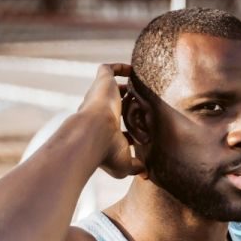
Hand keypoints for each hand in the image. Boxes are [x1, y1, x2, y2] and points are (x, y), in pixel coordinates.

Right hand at [79, 63, 143, 178]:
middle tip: (148, 107)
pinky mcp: (102, 82)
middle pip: (116, 105)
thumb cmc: (106, 152)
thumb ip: (136, 166)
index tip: (143, 132)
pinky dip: (121, 68)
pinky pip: (108, 69)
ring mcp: (99, 97)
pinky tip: (135, 69)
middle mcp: (99, 112)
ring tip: (146, 87)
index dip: (131, 127)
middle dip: (131, 105)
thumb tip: (145, 172)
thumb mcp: (124, 165)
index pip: (118, 126)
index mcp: (104, 130)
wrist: (92, 134)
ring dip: (128, 87)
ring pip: (114, 87)